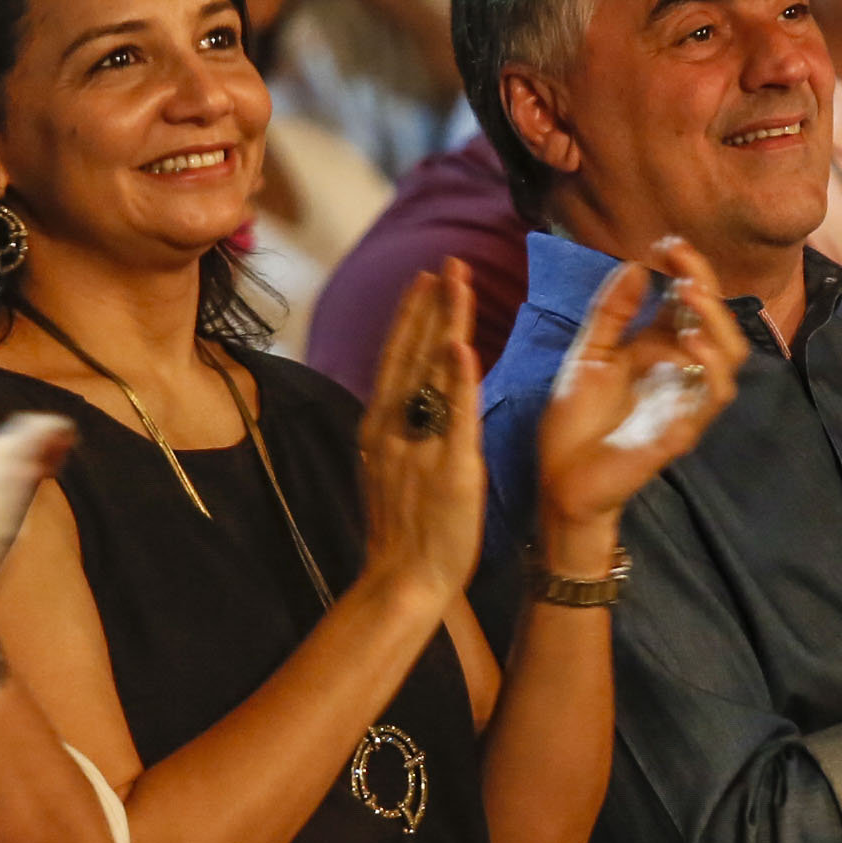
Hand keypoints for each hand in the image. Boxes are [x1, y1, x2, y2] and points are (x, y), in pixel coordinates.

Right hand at [355, 263, 486, 604]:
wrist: (401, 580)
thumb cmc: (402, 532)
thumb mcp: (390, 468)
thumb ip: (402, 431)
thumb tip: (415, 400)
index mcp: (381, 426)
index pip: (397, 358)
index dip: (411, 315)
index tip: (426, 279)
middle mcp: (394, 428)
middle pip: (412, 353)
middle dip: (430, 304)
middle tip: (447, 262)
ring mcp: (419, 445)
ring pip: (431, 372)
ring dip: (444, 323)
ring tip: (456, 282)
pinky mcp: (450, 468)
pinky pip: (455, 417)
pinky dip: (457, 379)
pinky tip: (460, 345)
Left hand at [531, 235, 749, 542]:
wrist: (561, 477)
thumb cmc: (575, 420)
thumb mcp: (588, 353)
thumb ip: (611, 312)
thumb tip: (637, 265)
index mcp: (658, 349)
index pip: (689, 302)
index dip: (687, 270)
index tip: (668, 245)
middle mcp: (680, 370)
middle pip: (717, 321)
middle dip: (705, 283)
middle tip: (680, 257)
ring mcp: (686, 399)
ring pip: (730, 354)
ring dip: (715, 319)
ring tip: (688, 292)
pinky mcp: (684, 428)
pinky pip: (714, 395)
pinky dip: (710, 364)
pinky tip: (689, 342)